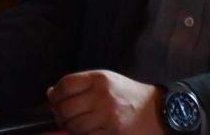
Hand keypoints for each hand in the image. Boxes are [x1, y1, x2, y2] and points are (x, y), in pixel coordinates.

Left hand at [46, 71, 161, 134]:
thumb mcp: (106, 81)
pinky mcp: (112, 134)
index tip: (54, 101)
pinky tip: (87, 131)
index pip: (65, 85)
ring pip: (74, 126)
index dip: (54, 96)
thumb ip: (79, 85)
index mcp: (100, 79)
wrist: (158, 111)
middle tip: (62, 116)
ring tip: (76, 124)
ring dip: (69, 128)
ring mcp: (108, 117)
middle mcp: (103, 96)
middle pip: (66, 108)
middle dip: (59, 114)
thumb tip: (51, 94)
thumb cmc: (129, 96)